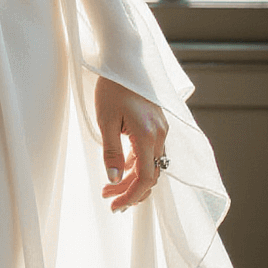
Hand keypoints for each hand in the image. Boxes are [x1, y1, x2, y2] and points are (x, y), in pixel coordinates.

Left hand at [95, 75, 168, 211]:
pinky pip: (150, 153)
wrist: (124, 62)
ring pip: (151, 165)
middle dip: (130, 191)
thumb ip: (111, 152)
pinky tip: (120, 169)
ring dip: (132, 180)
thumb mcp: (106, 121)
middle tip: (108, 198)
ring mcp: (161, 130)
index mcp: (148, 135)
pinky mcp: (157, 125)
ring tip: (110, 188)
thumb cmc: (112, 87)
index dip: (131, 196)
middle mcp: (160, 134)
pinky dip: (137, 165)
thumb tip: (113, 179)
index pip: (145, 178)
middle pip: (150, 175)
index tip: (115, 206)